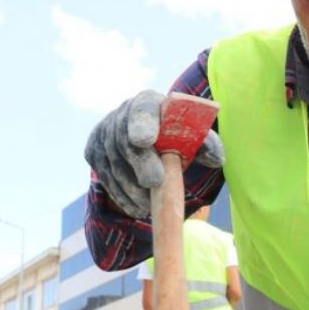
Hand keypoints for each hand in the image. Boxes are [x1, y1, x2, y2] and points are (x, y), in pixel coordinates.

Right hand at [84, 90, 223, 217]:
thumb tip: (216, 158)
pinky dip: (121, 194)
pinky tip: (137, 206)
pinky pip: (104, 177)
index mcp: (149, 103)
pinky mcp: (92, 152)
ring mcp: (103, 133)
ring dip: (132, 187)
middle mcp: (121, 114)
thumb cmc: (175, 137)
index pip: (142, 110)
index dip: (142, 124)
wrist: (149, 140)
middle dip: (140, 164)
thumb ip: (206, 144)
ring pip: (114, 164)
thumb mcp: (193, 138)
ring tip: (151, 204)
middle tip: (154, 184)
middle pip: (124, 141)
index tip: (145, 140)